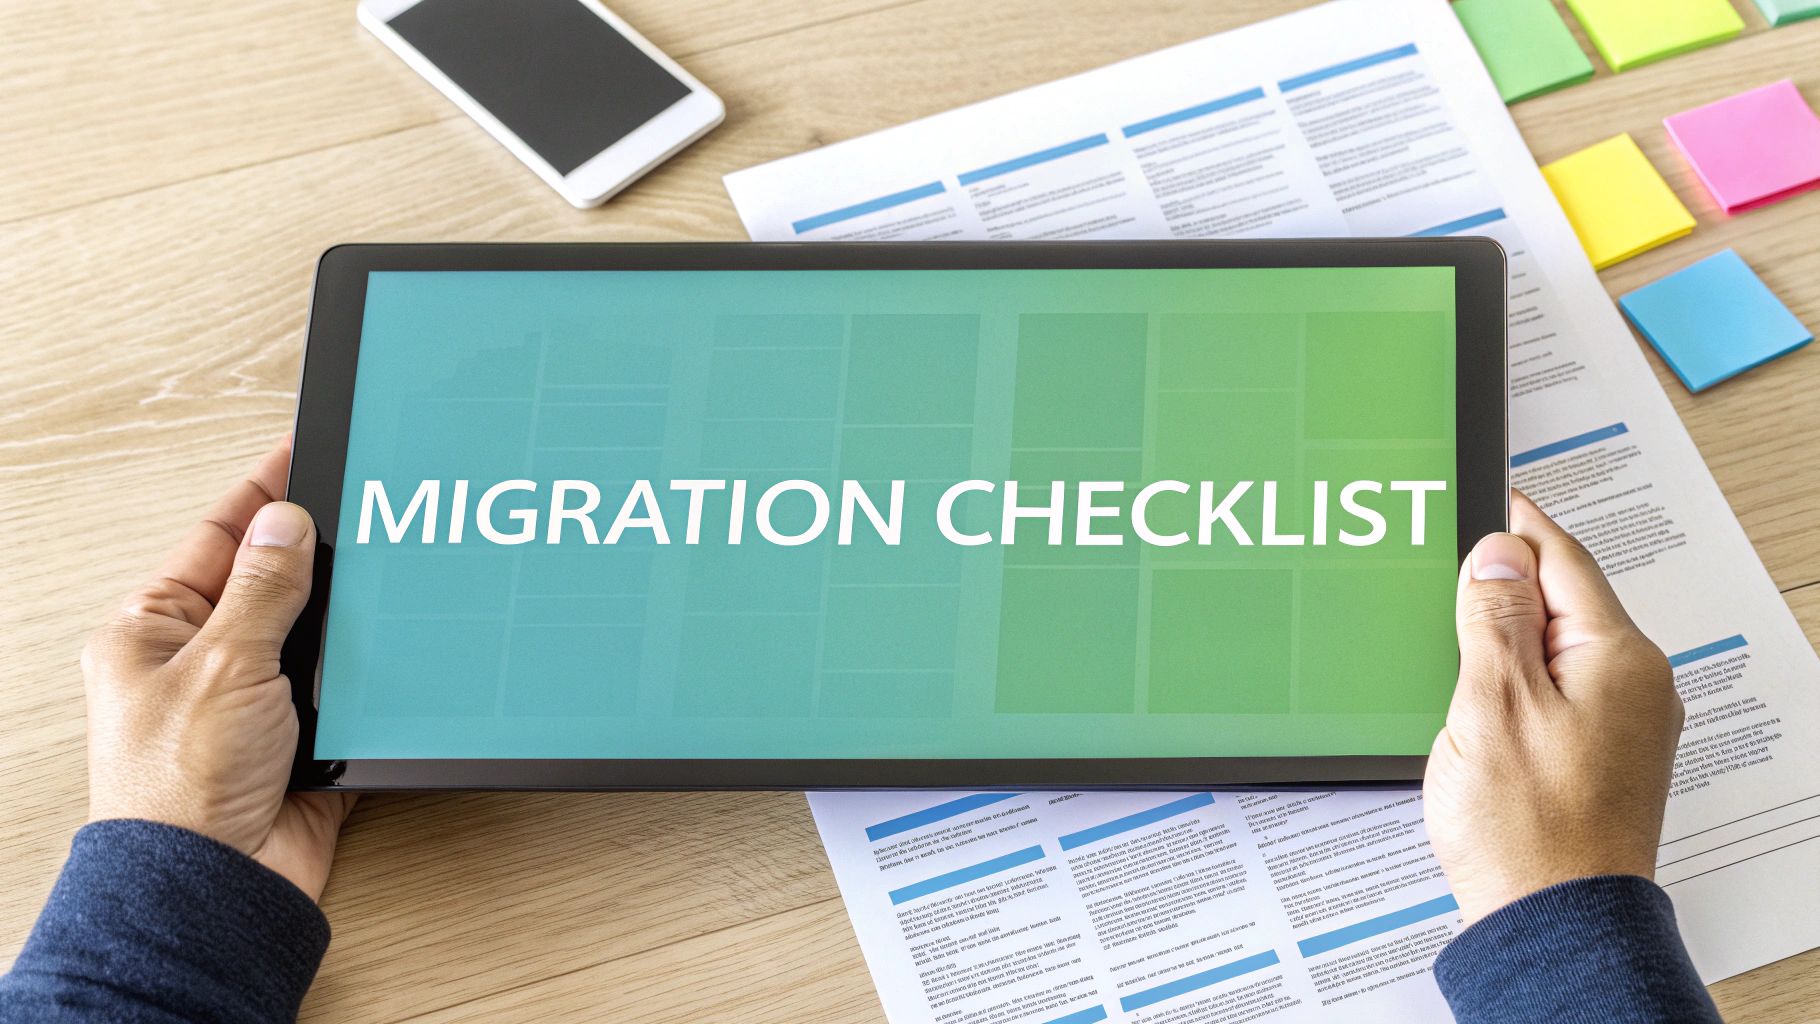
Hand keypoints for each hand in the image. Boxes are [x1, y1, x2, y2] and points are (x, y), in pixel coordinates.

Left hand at [82, 438, 353, 899]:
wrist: (217, 885)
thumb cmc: (180, 787)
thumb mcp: (222, 662)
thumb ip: (263, 587)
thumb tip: (285, 520)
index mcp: (154, 630)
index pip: (217, 538)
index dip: (265, 492)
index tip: (304, 449)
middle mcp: (201, 661)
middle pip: (271, 581)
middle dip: (319, 553)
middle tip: (367, 508)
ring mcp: (253, 701)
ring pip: (315, 633)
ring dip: (347, 618)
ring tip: (388, 575)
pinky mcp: (301, 739)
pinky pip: (346, 687)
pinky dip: (371, 672)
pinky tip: (397, 648)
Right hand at [1424, 490, 1681, 925]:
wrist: (1554, 926)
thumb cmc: (1529, 834)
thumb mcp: (1492, 704)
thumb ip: (1496, 618)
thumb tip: (1499, 554)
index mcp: (1618, 659)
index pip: (1561, 558)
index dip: (1513, 524)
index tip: (1483, 496)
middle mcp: (1635, 686)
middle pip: (1561, 601)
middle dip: (1502, 582)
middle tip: (1446, 561)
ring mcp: (1622, 725)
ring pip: (1555, 648)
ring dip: (1504, 635)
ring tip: (1452, 628)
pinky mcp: (1600, 757)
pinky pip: (1556, 691)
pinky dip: (1515, 678)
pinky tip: (1476, 693)